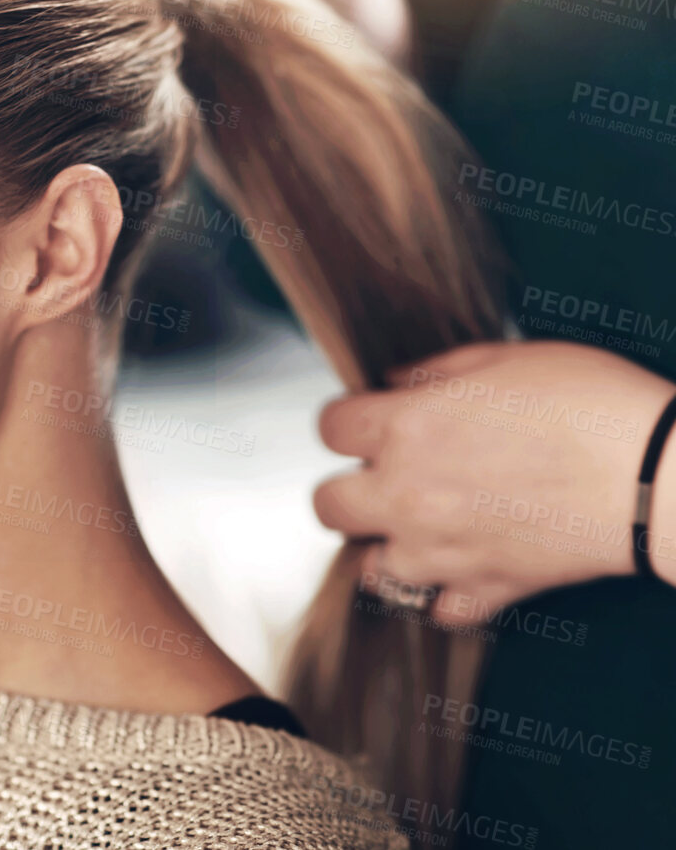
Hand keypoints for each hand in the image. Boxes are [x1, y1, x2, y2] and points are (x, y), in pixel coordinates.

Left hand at [316, 340, 675, 623]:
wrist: (662, 476)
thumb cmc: (595, 405)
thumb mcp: (508, 358)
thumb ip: (436, 371)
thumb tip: (395, 384)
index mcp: (408, 428)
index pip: (329, 429)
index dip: (347, 422)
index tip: (367, 422)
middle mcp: (410, 495)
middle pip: (328, 507)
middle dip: (348, 490)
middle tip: (385, 478)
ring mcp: (444, 551)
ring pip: (375, 570)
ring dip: (393, 548)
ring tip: (426, 527)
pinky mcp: (489, 589)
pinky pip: (440, 611)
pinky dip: (447, 596)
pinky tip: (466, 568)